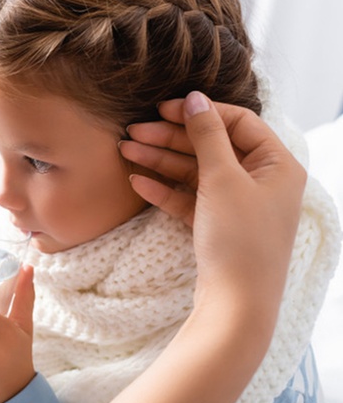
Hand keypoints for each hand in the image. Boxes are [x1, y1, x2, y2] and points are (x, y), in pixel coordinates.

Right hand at [119, 91, 304, 316]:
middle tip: (134, 131)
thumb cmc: (240, 239)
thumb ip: (207, 135)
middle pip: (211, 146)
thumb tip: (196, 97)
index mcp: (277, 164)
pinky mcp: (216, 225)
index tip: (164, 109)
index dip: (200, 112)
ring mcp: (237, 204)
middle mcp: (260, 181)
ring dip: (160, 160)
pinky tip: (137, 182)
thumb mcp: (223, 179)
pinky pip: (189, 198)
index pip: (238, 122)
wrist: (236, 304)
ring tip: (125, 151)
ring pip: (195, 171)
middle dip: (170, 138)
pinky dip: (164, 189)